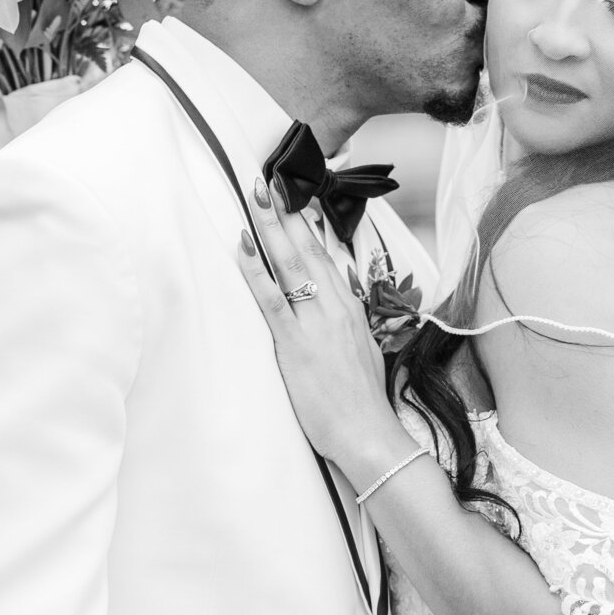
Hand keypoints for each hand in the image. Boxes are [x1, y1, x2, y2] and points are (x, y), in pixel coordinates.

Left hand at [236, 200, 403, 476]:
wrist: (369, 435)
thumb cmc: (363, 402)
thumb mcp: (362, 352)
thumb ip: (345, 325)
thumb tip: (335, 305)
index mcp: (350, 309)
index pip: (326, 255)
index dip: (307, 224)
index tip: (294, 196)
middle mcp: (335, 308)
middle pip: (307, 249)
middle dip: (287, 212)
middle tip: (269, 179)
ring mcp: (316, 323)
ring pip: (291, 264)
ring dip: (271, 227)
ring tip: (256, 196)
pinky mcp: (296, 344)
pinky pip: (271, 298)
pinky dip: (256, 270)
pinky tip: (244, 246)